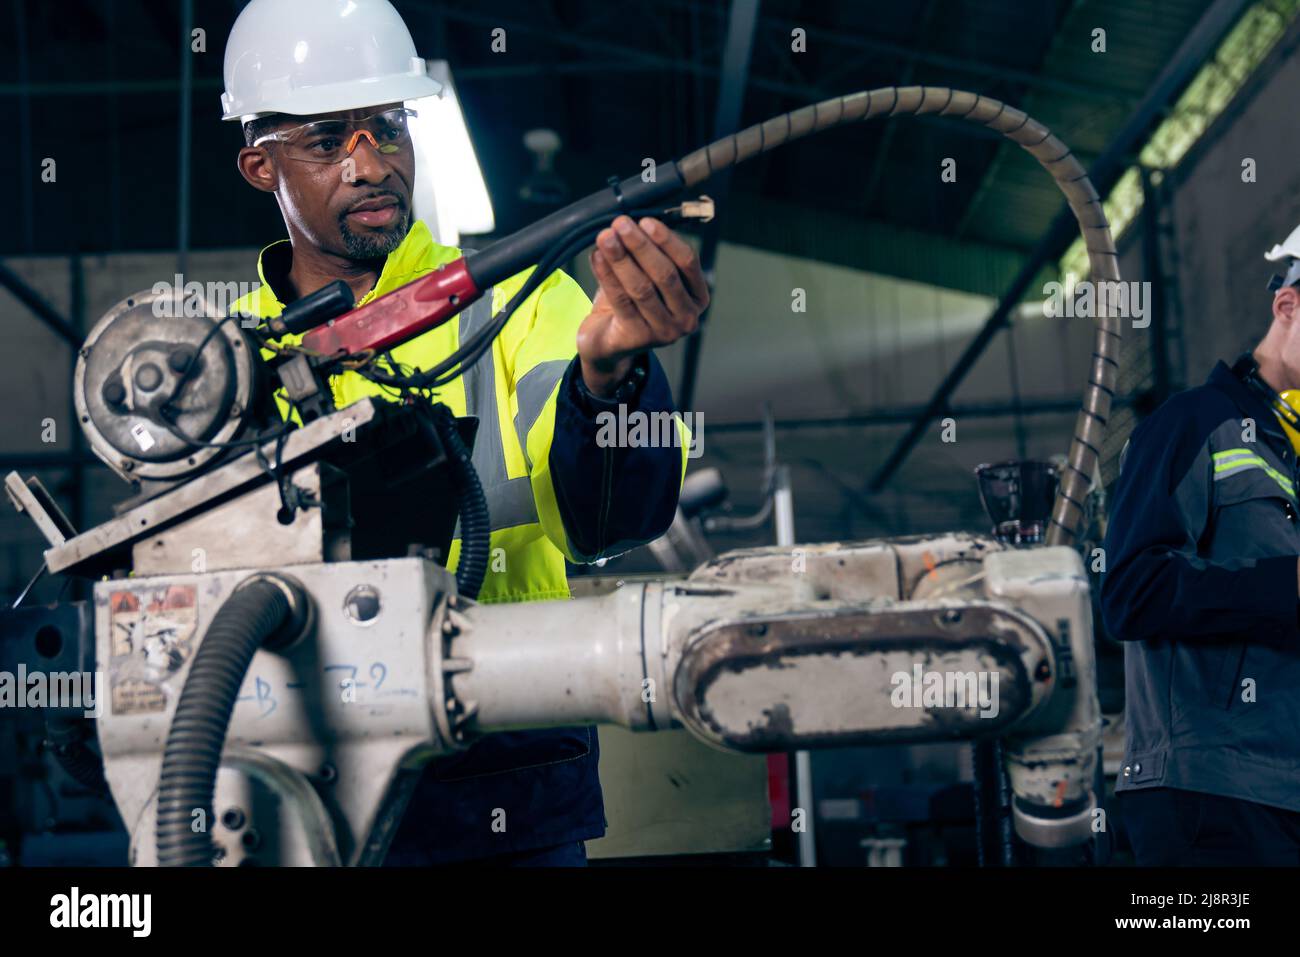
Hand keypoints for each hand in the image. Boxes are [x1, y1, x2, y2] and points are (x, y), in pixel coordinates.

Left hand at [577, 215, 709, 396]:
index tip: (645, 221)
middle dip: (641, 246)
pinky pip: (621, 300)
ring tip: (606, 237)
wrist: (610, 342)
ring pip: (642, 288)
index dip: (666, 240)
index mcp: (698, 297)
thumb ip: (648, 253)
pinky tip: (597, 257)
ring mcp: (665, 332)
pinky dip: (607, 276)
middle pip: (665, 275)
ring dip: (621, 258)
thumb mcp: (649, 277)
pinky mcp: (638, 338)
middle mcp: (687, 317)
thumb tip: (632, 220)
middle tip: (621, 224)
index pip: (688, 262)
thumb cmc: (633, 303)